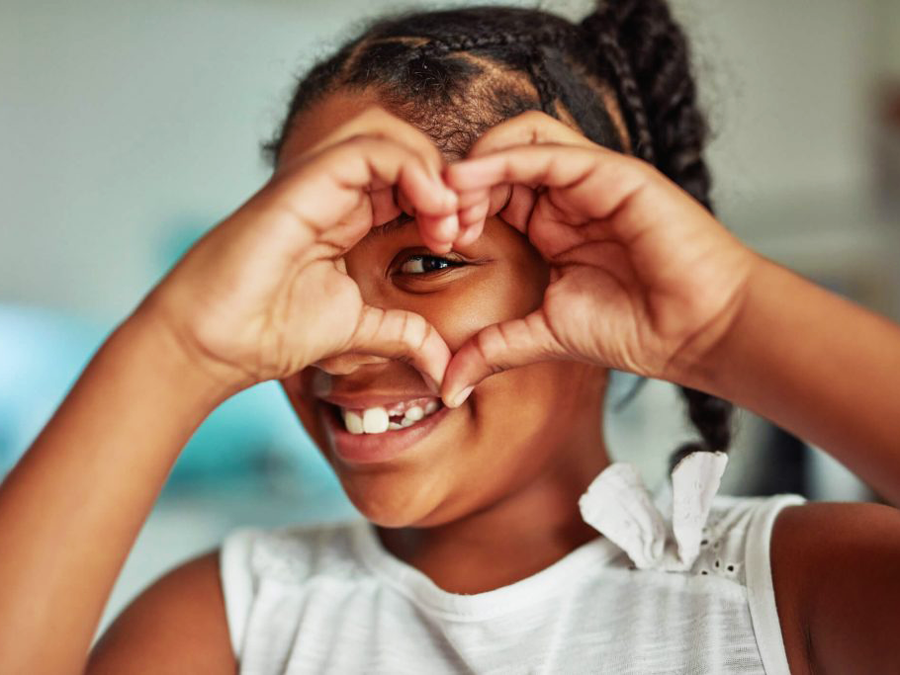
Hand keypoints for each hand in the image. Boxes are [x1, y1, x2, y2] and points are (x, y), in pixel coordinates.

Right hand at [140, 108, 460, 394]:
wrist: (212, 345)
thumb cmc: (268, 332)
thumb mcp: (356, 331)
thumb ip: (402, 335)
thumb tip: (443, 365)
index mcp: (347, 217)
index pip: (408, 179)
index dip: (445, 198)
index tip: (462, 238)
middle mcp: (333, 192)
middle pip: (403, 147)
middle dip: (446, 178)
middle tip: (461, 225)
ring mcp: (317, 185)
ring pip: (387, 135)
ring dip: (430, 168)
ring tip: (446, 216)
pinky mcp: (302, 185)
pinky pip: (366, 149)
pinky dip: (410, 167)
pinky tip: (430, 208)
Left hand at [440, 111, 758, 406]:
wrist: (697, 332)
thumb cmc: (635, 329)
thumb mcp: (545, 335)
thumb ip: (493, 349)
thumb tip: (447, 386)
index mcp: (550, 224)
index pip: (490, 193)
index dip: (456, 208)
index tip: (433, 240)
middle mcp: (567, 196)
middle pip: (497, 159)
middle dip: (457, 183)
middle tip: (434, 218)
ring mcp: (590, 180)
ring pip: (519, 138)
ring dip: (476, 163)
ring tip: (451, 199)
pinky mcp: (612, 173)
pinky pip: (547, 150)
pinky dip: (502, 158)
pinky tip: (469, 180)